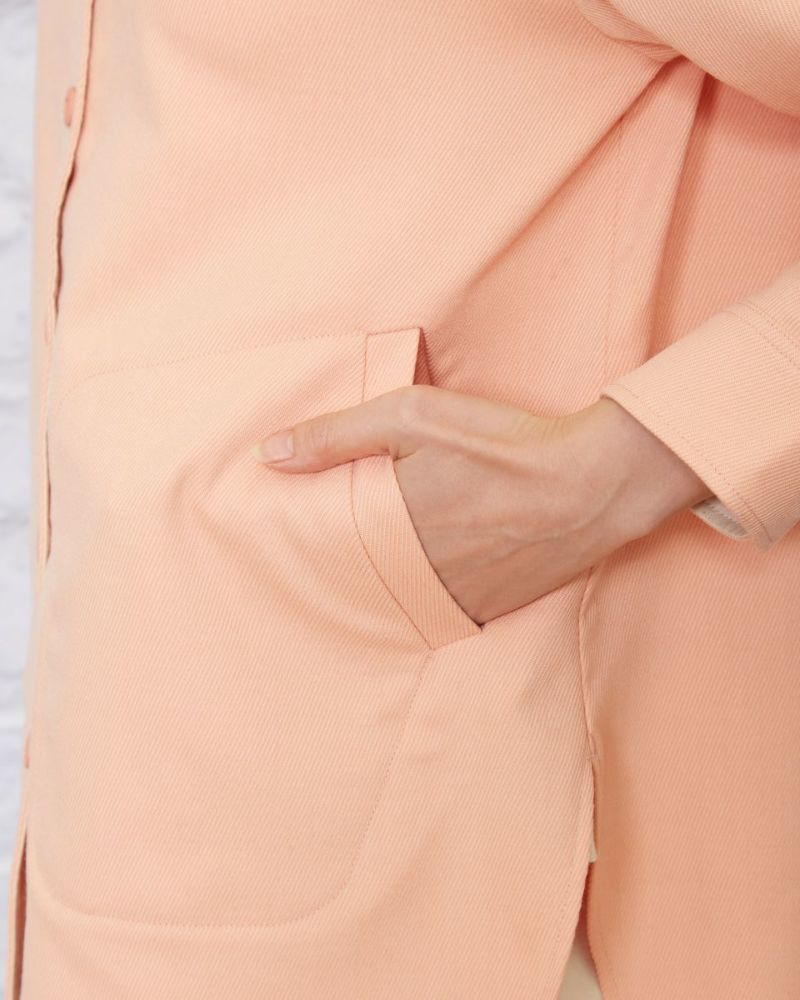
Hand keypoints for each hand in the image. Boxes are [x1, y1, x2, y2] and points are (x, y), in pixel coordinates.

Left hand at [251, 388, 712, 624]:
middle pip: (357, 576)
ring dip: (384, 584)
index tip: (293, 533)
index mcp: (388, 526)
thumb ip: (337, 435)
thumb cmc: (504, 443)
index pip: (325, 544)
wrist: (594, 484)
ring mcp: (451, 596)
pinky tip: (425, 578)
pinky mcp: (486, 608)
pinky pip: (438, 611)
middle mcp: (412, 571)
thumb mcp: (414, 416)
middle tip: (333, 551)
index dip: (309, 537)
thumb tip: (267, 455)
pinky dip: (425, 597)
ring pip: (395, 598)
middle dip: (343, 563)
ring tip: (383, 562)